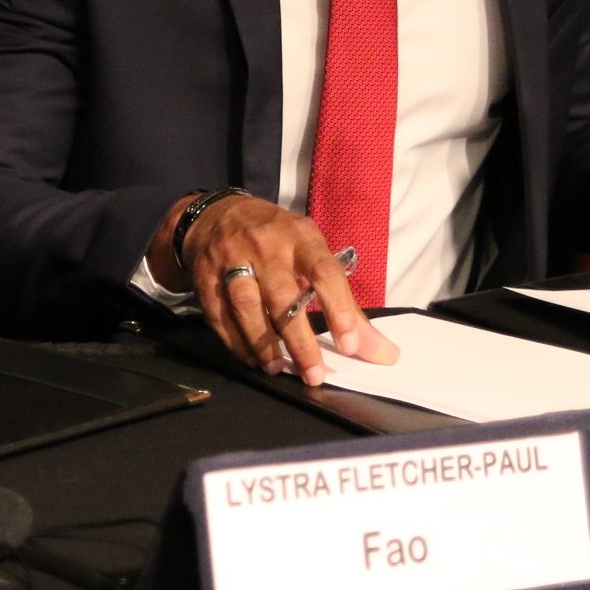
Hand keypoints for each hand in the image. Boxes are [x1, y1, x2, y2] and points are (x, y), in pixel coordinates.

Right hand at [151, 195, 398, 384]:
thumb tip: (385, 354)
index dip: (338, 308)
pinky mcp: (205, 276)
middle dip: (299, 340)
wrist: (215, 214)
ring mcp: (231, 259)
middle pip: (282, 296)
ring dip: (263, 342)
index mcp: (300, 237)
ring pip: (246, 305)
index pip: (325, 271)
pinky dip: (236, 341)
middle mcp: (265, 246)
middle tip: (313, 374)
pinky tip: (252, 359)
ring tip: (278, 368)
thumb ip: (346, 304)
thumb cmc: (277, 240)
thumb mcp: (312, 255)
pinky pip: (219, 314)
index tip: (349, 345)